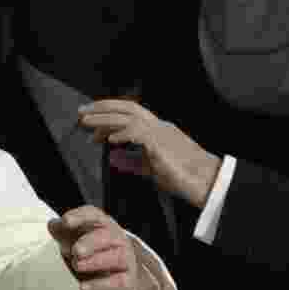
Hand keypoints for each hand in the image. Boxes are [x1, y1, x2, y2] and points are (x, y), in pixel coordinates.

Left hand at [47, 206, 156, 289]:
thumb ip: (64, 233)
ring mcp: (125, 260)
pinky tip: (83, 288)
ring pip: (116, 257)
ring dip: (96, 261)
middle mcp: (117, 240)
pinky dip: (100, 285)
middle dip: (91, 242)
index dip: (80, 217)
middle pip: (108, 236)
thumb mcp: (76, 242)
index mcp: (103, 226)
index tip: (65, 221)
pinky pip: (118, 282)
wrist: (114, 282)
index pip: (94, 215)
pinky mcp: (127, 281)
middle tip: (75, 250)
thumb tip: (52, 225)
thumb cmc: (92, 255)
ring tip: (77, 265)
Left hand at [76, 99, 219, 207]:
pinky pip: (136, 132)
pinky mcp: (160, 142)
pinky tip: (109, 140)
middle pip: (126, 107)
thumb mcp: (154, 168)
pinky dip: (121, 133)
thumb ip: (135, 160)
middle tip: (81, 112)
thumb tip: (116, 158)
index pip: (131, 114)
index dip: (110, 113)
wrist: (206, 181)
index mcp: (158, 130)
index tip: (92, 119)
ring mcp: (160, 132)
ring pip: (127, 117)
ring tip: (86, 123)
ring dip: (104, 119)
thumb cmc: (184, 177)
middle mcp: (159, 126)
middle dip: (102, 107)